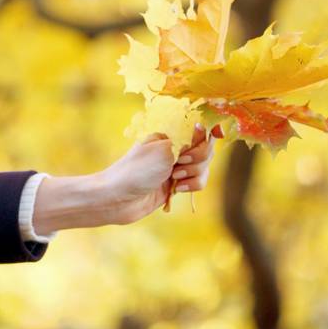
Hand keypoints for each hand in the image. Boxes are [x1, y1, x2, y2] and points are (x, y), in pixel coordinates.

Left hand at [97, 123, 219, 223]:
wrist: (117, 199)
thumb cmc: (137, 171)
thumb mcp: (164, 150)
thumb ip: (189, 141)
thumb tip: (207, 129)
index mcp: (169, 135)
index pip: (199, 129)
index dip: (207, 134)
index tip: (210, 137)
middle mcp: (174, 149)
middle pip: (206, 149)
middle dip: (198, 158)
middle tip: (179, 163)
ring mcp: (176, 167)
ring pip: (204, 167)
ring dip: (195, 173)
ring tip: (174, 179)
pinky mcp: (177, 184)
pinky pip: (198, 182)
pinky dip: (192, 185)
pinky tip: (176, 189)